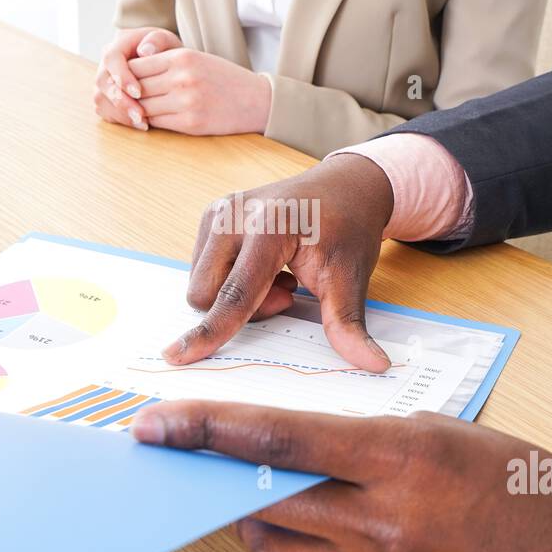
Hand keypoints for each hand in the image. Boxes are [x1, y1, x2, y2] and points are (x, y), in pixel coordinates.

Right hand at [95, 27, 182, 129]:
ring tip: (142, 123)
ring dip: (119, 113)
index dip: (122, 76)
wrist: (162, 60)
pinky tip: (139, 125)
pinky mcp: (107, 97)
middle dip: (120, 101)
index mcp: (118, 45)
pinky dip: (120, 119)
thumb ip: (158, 40)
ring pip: (100, 99)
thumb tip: (145, 51)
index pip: (111, 58)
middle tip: (140, 115)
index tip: (139, 92)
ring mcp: (104, 81)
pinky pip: (105, 110)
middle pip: (102, 82)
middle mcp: (106, 64)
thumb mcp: (166, 40)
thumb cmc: (165, 50)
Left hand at [130, 48, 271, 135]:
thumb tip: (129, 69)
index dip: (126, 75)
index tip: (125, 82)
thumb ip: (165, 60)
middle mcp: (182, 77)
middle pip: (136, 88)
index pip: (136, 66)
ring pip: (143, 107)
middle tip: (124, 100)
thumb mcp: (195, 58)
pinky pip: (157, 123)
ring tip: (136, 110)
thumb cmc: (222, 78)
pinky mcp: (190, 123)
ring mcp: (186, 101)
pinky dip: (150, 122)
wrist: (256, 100)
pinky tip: (151, 120)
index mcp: (182, 57)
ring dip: (138, 110)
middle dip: (128, 95)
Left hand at [133, 402, 551, 551]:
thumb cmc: (536, 498)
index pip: (278, 439)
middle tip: (197, 466)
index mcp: (405, 457)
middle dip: (220, 481)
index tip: (157, 425)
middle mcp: (384, 521)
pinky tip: (333, 539)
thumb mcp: (454, 441)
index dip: (206, 430)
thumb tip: (300, 451)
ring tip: (274, 502)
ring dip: (261, 524)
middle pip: (262, 501)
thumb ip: (374, 445)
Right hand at [165, 154, 394, 371]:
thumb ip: (349, 325)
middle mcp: (233, 214)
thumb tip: (374, 365)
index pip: (234, 294)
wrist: (345, 187)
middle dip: (241, 310)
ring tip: (279, 278)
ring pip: (202, 284)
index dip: (209, 331)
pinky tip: (265, 267)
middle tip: (287, 292)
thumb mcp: (352, 278)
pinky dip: (230, 279)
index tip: (177, 356)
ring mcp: (218, 211)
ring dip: (236, 296)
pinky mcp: (211, 214)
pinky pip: (203, 269)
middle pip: (207, 294)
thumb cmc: (348, 228)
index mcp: (268, 227)